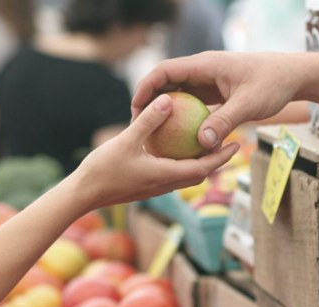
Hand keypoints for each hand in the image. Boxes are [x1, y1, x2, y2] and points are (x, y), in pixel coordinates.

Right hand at [71, 94, 237, 210]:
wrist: (82, 195)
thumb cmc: (102, 170)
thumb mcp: (126, 140)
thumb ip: (148, 121)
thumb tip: (168, 100)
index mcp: (166, 176)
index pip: (203, 168)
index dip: (222, 157)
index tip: (236, 144)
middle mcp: (164, 184)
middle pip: (199, 173)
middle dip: (216, 160)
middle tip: (230, 142)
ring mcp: (155, 187)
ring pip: (185, 175)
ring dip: (199, 162)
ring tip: (207, 143)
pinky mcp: (145, 186)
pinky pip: (170, 173)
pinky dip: (180, 162)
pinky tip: (175, 147)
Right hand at [132, 51, 303, 149]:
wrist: (292, 76)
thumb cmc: (273, 84)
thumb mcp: (249, 104)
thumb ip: (225, 122)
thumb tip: (202, 143)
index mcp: (205, 65)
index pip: (165, 71)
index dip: (146, 87)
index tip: (135, 108)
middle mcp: (203, 70)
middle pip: (167, 82)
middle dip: (150, 101)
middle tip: (138, 125)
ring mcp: (209, 81)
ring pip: (179, 94)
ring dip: (166, 111)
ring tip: (153, 134)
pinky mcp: (216, 92)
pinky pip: (193, 104)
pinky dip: (183, 118)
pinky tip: (179, 139)